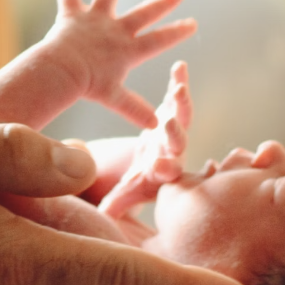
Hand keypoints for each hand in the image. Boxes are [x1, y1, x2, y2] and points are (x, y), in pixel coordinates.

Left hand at [42, 0, 197, 128]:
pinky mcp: (74, 15)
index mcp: (128, 50)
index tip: (192, 24)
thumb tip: (155, 127)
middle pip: (145, 13)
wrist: (63, 72)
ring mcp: (96, 20)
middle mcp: (116, 30)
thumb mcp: (114, 99)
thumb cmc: (88, 86)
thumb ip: (134, 109)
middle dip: (164, 1)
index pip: (158, 40)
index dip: (176, 32)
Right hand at [99, 61, 192, 217]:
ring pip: (181, 117)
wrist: (151, 167)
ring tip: (179, 88)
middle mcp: (173, 152)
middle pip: (177, 143)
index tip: (160, 168)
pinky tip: (179, 66)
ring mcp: (174, 131)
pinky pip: (176, 97)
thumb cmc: (137, 183)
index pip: (165, 173)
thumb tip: (103, 218)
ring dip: (180, 103)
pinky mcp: (171, 113)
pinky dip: (178, 82)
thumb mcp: (123, 196)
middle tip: (168, 125)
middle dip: (173, 133)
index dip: (164, 170)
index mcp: (162, 173)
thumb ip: (115, 206)